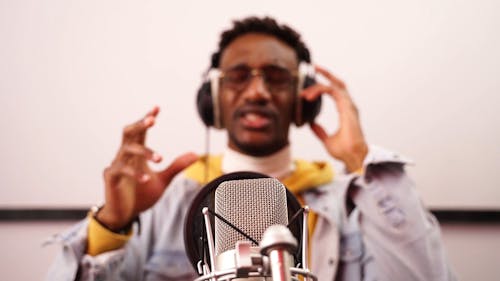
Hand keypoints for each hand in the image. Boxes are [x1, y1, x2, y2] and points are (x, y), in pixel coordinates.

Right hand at [98, 106, 197, 229]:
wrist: (125, 216)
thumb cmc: (140, 195)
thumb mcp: (163, 180)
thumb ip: (177, 167)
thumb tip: (195, 154)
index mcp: (136, 154)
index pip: (141, 131)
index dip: (147, 119)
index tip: (157, 108)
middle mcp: (125, 155)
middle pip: (129, 132)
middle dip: (140, 124)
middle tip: (152, 120)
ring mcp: (116, 165)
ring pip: (127, 150)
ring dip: (144, 152)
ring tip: (160, 158)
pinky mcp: (111, 178)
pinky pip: (121, 170)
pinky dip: (135, 174)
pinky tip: (146, 179)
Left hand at [301, 66, 367, 172]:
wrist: (353, 157)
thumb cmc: (345, 151)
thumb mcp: (327, 140)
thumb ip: (319, 131)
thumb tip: (311, 125)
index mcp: (346, 111)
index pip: (336, 91)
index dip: (326, 84)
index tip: (312, 85)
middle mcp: (349, 106)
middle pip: (338, 84)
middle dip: (327, 74)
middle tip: (314, 67)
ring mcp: (349, 106)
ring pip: (333, 86)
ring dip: (318, 86)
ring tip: (304, 92)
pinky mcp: (347, 108)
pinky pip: (333, 91)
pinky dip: (320, 90)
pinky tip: (309, 96)